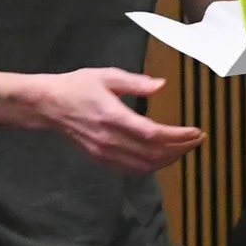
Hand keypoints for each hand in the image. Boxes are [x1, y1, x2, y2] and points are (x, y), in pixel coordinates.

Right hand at [28, 69, 206, 174]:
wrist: (48, 105)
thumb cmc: (78, 86)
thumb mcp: (107, 76)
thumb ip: (136, 82)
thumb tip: (161, 85)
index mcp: (113, 117)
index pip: (153, 134)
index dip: (178, 136)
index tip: (196, 132)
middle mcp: (110, 140)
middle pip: (153, 153)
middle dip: (180, 149)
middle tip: (197, 140)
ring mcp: (104, 153)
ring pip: (144, 165)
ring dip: (168, 160)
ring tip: (184, 148)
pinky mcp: (100, 159)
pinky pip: (131, 169)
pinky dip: (151, 166)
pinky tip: (162, 157)